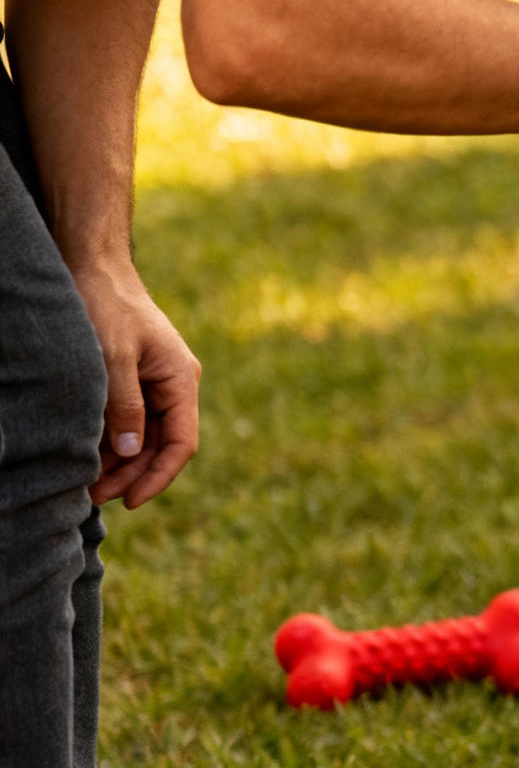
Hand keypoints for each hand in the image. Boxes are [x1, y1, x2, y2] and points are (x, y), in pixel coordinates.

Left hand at [70, 259, 200, 508]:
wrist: (94, 266)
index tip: (131, 501)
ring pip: (142, 436)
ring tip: (88, 484)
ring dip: (118, 462)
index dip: (158, 476)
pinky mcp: (132, 380)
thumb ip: (124, 405)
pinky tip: (88, 455)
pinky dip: (110, 441)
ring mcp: (153, 384)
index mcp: (180, 380)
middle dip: (131, 474)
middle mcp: (173, 386)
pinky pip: (128, 420)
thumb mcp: (114, 357)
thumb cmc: (106, 305)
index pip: (181, 442)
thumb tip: (130, 451)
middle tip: (96, 498)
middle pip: (160, 445)